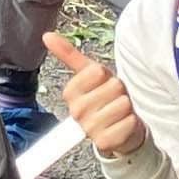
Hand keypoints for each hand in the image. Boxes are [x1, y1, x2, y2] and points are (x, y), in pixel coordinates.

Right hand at [42, 30, 145, 160]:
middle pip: (113, 86)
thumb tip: (47, 35)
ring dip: (127, 107)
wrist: (115, 131)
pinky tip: (122, 125)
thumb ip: (68, 54)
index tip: (103, 83)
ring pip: (122, 103)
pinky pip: (129, 121)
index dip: (106, 75)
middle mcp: (76, 111)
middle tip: (112, 99)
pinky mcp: (104, 142)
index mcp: (70, 93)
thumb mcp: (88, 74)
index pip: (97, 71)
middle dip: (119, 91)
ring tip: (118, 112)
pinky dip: (131, 121)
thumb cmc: (103, 99)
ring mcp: (89, 128)